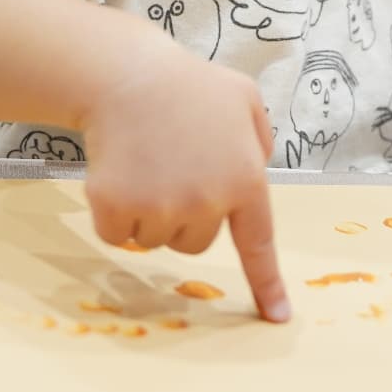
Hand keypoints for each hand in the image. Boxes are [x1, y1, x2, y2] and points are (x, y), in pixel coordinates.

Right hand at [78, 49, 290, 322]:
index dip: (267, 284)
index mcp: (244, 179)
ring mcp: (160, 207)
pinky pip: (118, 236)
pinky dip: (113, 213)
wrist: (126, 73)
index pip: (258, 244)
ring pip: (155, 240)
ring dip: (148, 211)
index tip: (277, 318)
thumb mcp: (244, 98)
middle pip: (195, 242)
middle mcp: (207, 201)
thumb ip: (258, 140)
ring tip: (146, 160)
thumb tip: (255, 172)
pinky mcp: (117, 208)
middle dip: (184, 213)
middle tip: (172, 164)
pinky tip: (117, 170)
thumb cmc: (187, 84)